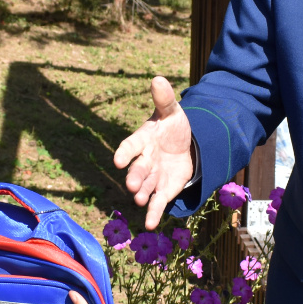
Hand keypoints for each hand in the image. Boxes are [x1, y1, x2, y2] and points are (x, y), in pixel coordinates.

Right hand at [113, 76, 194, 229]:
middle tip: (132, 185)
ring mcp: (153, 177)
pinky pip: (157, 203)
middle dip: (134, 177)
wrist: (184, 145)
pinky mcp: (163, 190)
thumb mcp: (172, 112)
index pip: (131, 146)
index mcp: (143, 141)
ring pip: (145, 187)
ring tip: (140, 200)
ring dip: (142, 194)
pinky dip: (152, 214)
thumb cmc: (172, 127)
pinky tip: (150, 225)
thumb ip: (164, 99)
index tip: (117, 160)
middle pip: (137, 170)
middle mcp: (144, 161)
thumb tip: (158, 78)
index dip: (125, 152)